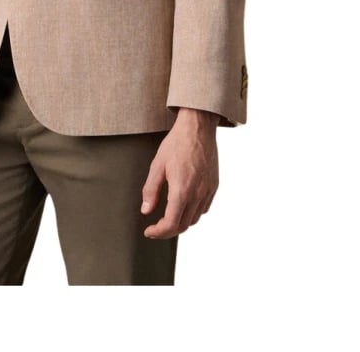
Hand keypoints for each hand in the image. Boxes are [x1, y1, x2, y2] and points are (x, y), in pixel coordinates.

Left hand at [140, 107, 218, 238]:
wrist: (198, 127)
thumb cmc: (176, 143)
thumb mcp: (157, 164)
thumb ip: (151, 190)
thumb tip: (146, 211)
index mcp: (182, 190)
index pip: (171, 224)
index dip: (158, 232)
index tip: (149, 231)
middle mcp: (198, 194)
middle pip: (183, 225)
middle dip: (168, 230)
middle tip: (155, 226)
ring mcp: (208, 191)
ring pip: (195, 219)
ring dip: (181, 222)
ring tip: (168, 216)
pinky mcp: (214, 186)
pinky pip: (204, 208)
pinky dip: (193, 213)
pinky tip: (184, 205)